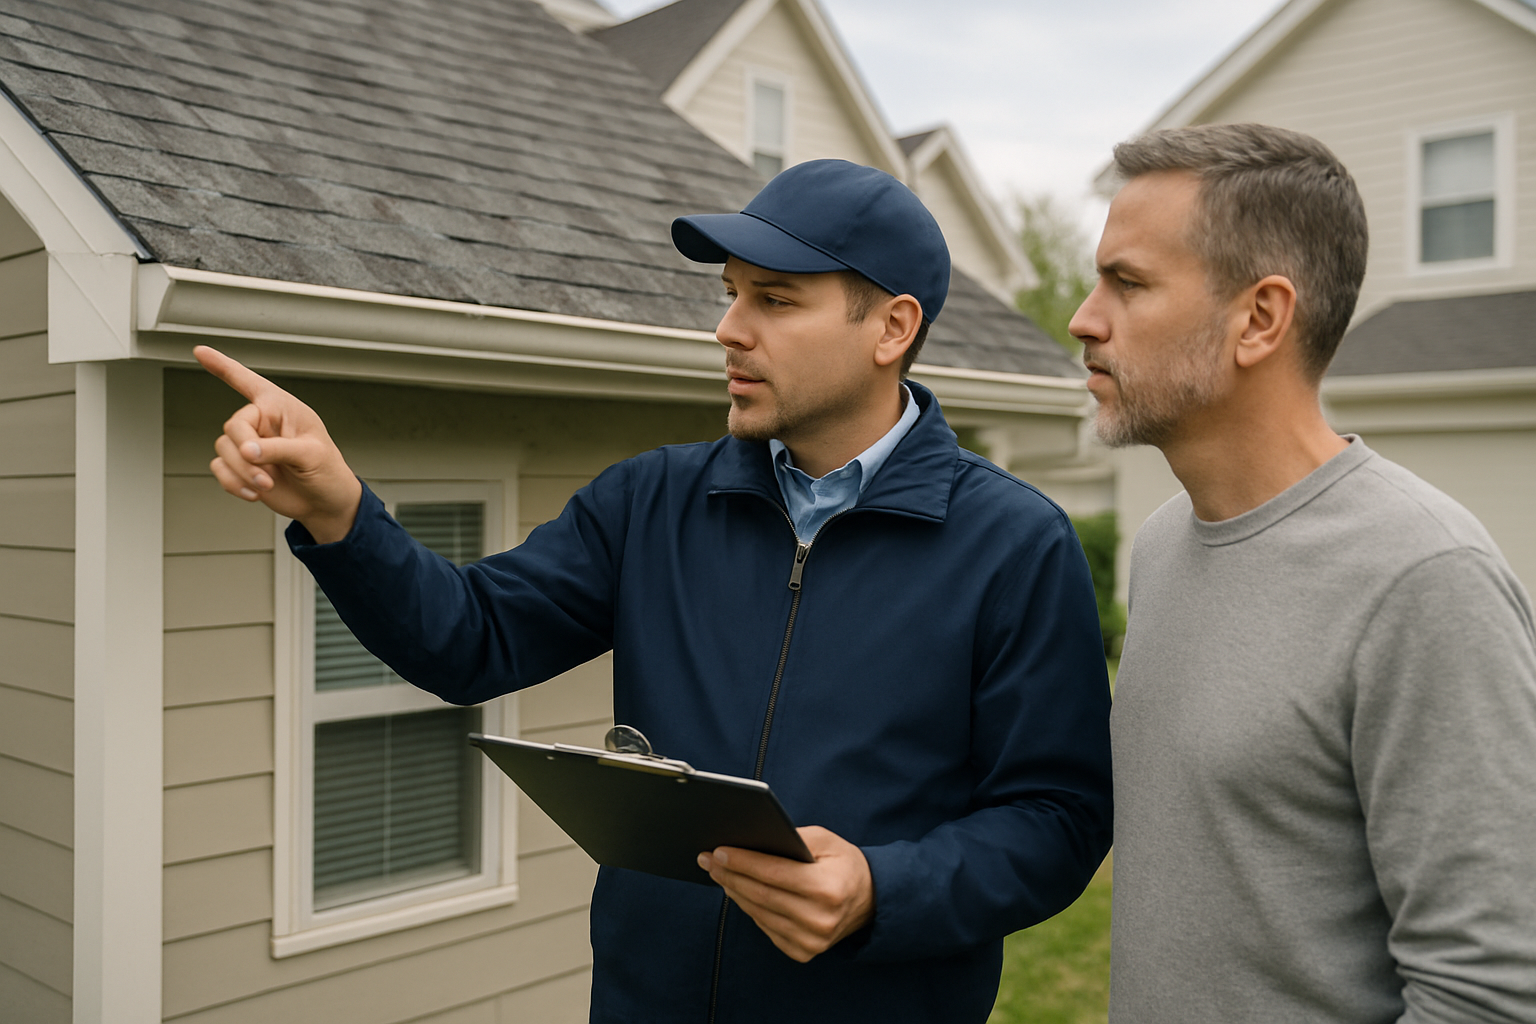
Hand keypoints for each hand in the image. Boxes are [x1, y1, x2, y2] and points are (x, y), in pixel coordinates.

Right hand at [194, 346, 362, 542]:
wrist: (323, 502)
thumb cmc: (327, 470)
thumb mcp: (311, 455)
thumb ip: (279, 449)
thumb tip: (248, 451)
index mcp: (280, 407)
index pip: (248, 381)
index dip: (222, 366)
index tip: (200, 350)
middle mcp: (262, 421)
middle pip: (233, 426)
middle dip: (245, 453)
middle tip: (265, 475)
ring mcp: (250, 444)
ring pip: (223, 449)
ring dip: (242, 472)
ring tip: (266, 485)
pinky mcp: (241, 466)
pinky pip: (220, 468)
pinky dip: (233, 483)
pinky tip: (253, 493)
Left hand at [698, 826, 873, 962]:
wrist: (869, 899)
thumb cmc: (843, 863)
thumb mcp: (826, 839)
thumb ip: (792, 837)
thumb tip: (752, 838)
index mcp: (827, 889)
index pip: (773, 874)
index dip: (743, 862)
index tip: (719, 851)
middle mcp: (820, 920)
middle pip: (761, 895)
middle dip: (730, 875)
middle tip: (708, 859)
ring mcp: (811, 941)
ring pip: (759, 913)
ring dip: (734, 892)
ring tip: (718, 873)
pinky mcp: (803, 952)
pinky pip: (765, 928)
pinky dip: (749, 908)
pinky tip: (738, 891)